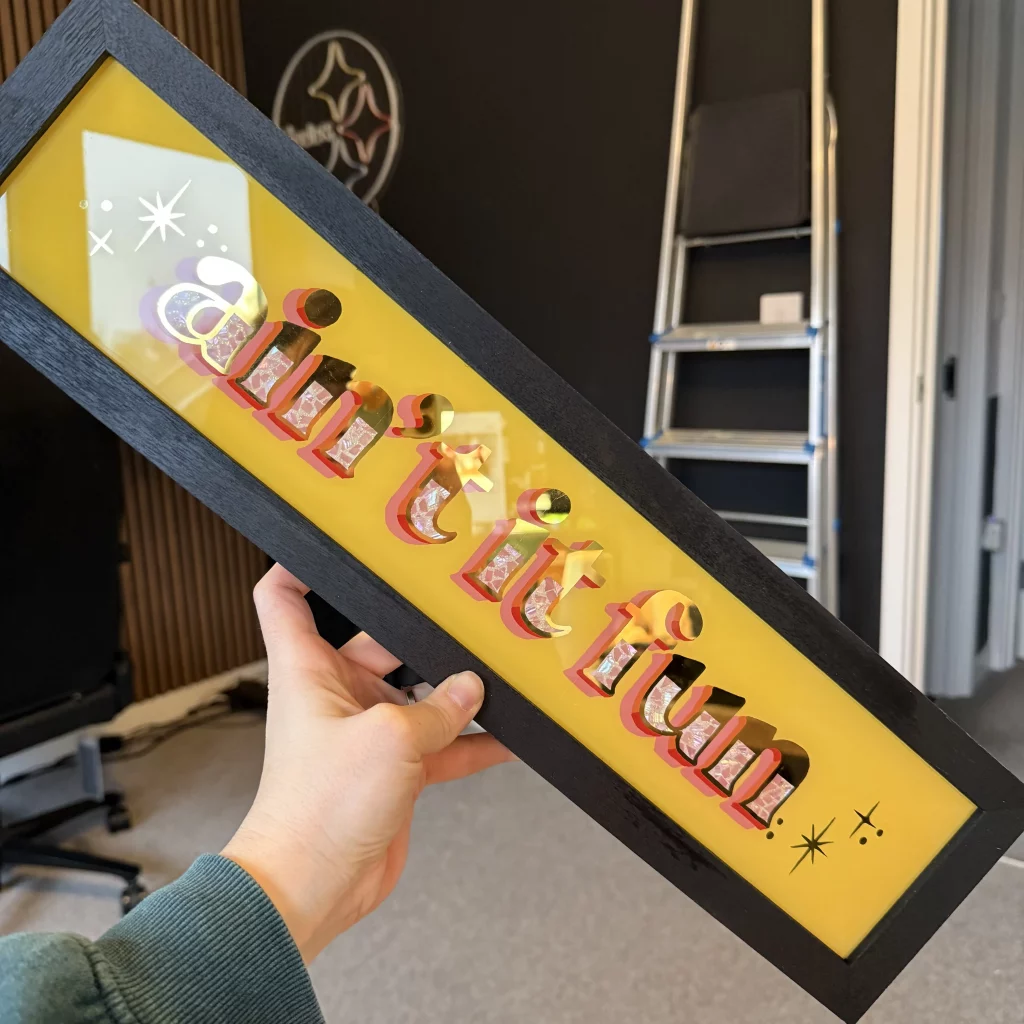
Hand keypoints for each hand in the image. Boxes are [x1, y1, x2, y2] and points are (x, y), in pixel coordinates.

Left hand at [222, 564, 514, 961]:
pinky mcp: (393, 769)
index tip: (338, 541)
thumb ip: (439, 707)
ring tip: (497, 669)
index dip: (303, 565)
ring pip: (418, 693)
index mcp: (310, 669)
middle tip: (460, 610)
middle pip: (379, 641)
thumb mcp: (390, 739)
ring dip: (455, 690)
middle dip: (420, 632)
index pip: (286, 598)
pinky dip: (470, 741)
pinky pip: (439, 743)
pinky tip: (507, 738)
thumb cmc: (318, 810)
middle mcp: (336, 695)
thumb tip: (470, 687)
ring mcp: (367, 732)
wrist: (314, 887)